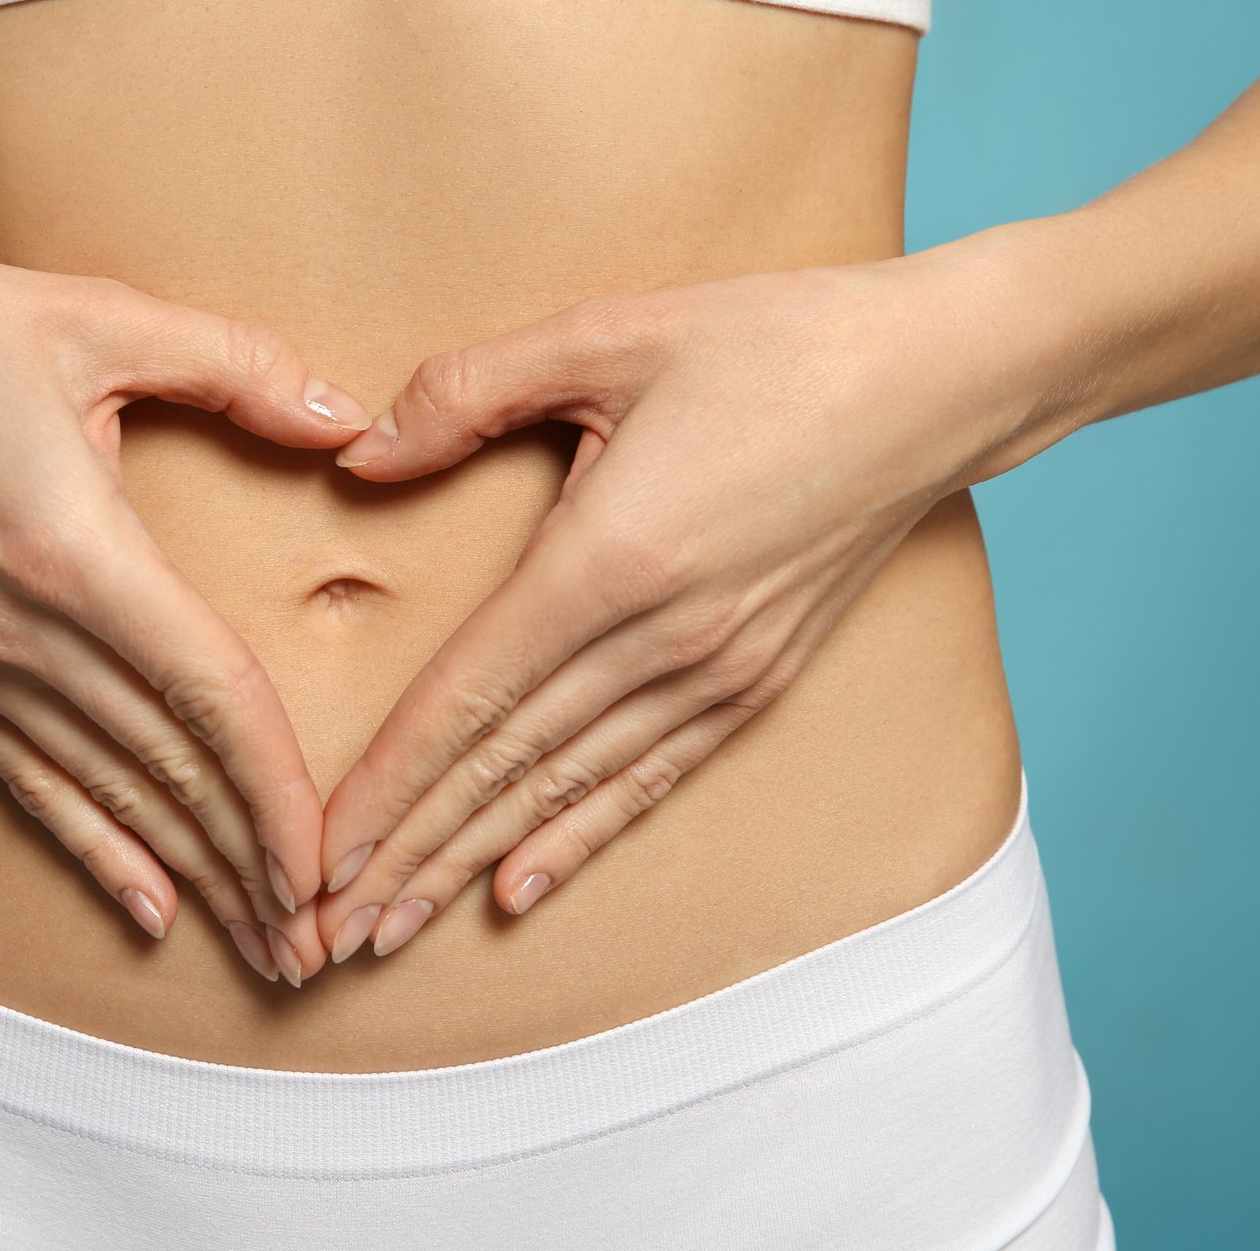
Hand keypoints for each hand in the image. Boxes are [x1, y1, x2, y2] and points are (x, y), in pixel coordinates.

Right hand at [0, 229, 372, 983]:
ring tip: (262, 946)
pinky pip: (31, 781)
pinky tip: (151, 908)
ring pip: (107, 794)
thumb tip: (350, 417)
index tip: (327, 862)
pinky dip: (96, 849)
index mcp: (74, 550)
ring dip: (193, 874)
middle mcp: (20, 631)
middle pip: (166, 771)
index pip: (206, 694)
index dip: (275, 788)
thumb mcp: (93, 316)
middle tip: (319, 947)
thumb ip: (233, 365)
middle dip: (251, 865)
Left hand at [312, 251, 1036, 960]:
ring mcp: (716, 672)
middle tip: (327, 927)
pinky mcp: (755, 681)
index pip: (468, 699)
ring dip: (473, 863)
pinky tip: (519, 890)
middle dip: (409, 852)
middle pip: (505, 769)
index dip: (389, 784)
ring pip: (567, 791)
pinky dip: (577, 840)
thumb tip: (359, 454)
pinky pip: (648, 781)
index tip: (322, 852)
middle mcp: (661, 641)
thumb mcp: (606, 333)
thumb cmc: (771, 342)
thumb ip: (469, 392)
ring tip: (394, 926)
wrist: (936, 380)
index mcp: (608, 560)